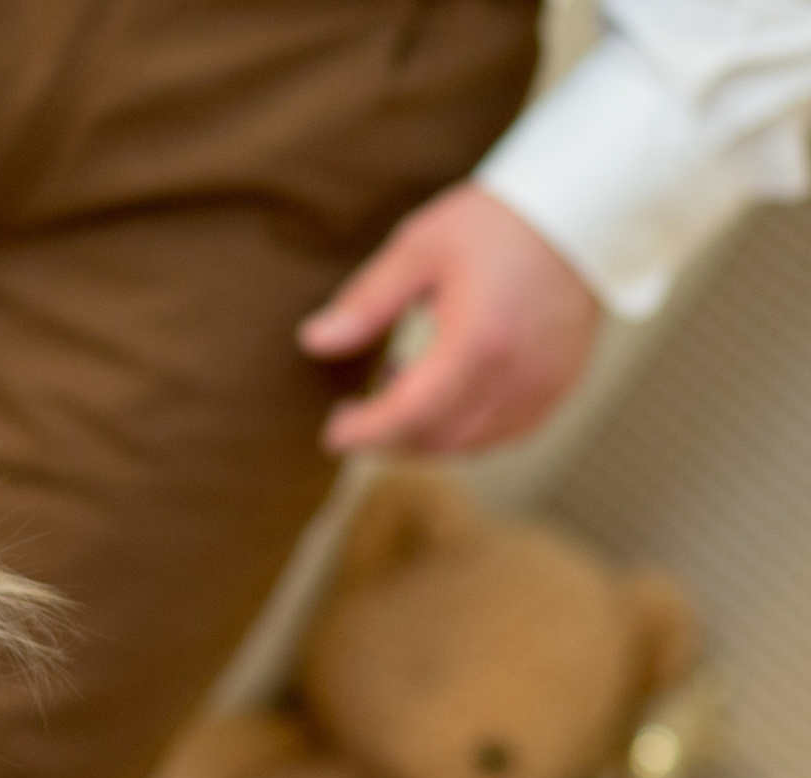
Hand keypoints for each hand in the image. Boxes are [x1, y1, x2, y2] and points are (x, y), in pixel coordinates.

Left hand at [300, 183, 602, 455]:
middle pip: (438, 440)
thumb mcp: (420, 250)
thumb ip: (367, 303)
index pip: (408, 415)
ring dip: (426, 437)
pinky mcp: (563, 385)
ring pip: (472, 444)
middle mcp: (516, 375)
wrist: (585, 209)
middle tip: (357, 417)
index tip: (334, 432)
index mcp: (477, 342)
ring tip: (400, 391)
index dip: (365, 432)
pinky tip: (446, 397)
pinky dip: (467, 431)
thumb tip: (315, 341)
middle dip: (389, 440)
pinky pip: (507, 433)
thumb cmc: (497, 223)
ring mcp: (545, 385)